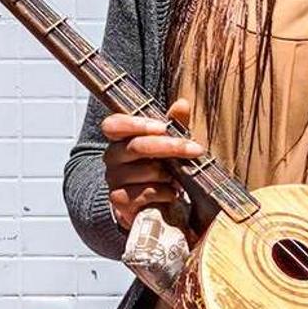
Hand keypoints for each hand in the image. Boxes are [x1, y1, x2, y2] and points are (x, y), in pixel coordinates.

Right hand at [101, 99, 203, 229]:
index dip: (137, 124)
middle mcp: (112, 157)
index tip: (163, 127)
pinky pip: (147, 192)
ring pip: (146, 170)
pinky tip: (171, 193)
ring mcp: (113, 180)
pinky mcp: (119, 201)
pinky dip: (165, 192)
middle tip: (195, 150)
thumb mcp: (168, 143)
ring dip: (169, 174)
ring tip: (177, 178)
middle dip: (170, 147)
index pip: (114, 124)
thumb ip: (174, 123)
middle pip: (137, 146)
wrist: (149, 204)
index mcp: (119, 138)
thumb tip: (182, 104)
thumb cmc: (158, 167)